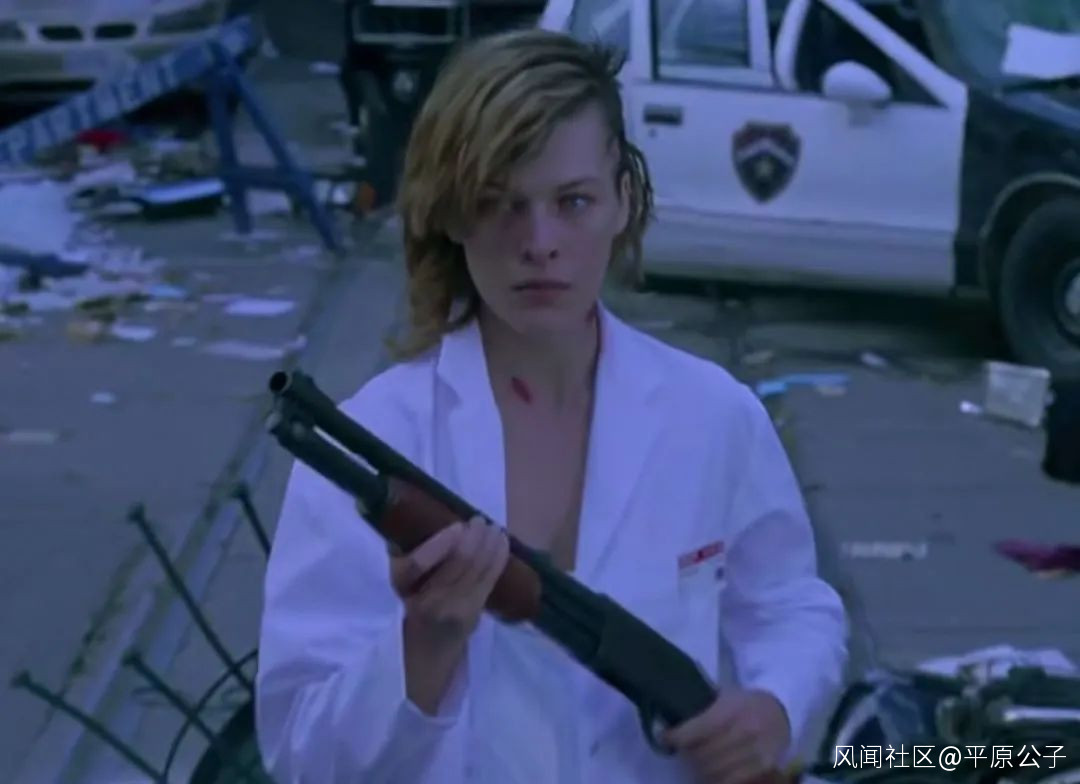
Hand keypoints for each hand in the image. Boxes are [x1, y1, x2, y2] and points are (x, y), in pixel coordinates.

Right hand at [387, 515, 509, 644]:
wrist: (426, 652)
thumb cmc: (411, 607)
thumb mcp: (400, 582)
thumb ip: (406, 553)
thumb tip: (423, 518)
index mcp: (402, 587)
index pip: (418, 565)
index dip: (441, 543)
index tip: (458, 525)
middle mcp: (428, 600)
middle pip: (458, 562)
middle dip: (474, 536)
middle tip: (480, 520)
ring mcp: (455, 608)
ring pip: (478, 568)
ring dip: (490, 543)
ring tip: (495, 527)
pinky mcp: (474, 612)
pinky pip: (490, 579)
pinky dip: (499, 557)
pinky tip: (503, 542)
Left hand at [661, 689, 791, 783]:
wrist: (781, 713)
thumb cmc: (746, 703)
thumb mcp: (725, 695)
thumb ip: (703, 708)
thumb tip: (672, 718)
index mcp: (732, 709)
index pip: (695, 730)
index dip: (675, 736)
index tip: (665, 737)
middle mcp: (745, 731)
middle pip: (702, 754)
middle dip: (687, 754)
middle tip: (682, 750)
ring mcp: (756, 753)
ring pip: (714, 771)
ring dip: (699, 769)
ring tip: (695, 761)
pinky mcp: (764, 770)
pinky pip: (730, 781)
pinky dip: (715, 779)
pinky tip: (711, 772)